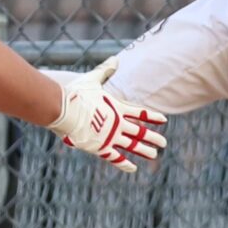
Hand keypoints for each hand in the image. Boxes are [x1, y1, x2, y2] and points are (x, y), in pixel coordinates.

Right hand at [51, 71, 165, 172]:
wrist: (63, 109)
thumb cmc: (75, 93)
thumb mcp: (92, 80)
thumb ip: (105, 71)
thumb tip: (115, 59)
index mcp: (117, 108)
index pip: (139, 113)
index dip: (151, 116)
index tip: (164, 120)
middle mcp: (117, 123)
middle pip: (139, 132)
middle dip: (152, 137)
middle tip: (164, 143)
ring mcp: (110, 136)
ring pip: (131, 145)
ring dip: (143, 150)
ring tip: (154, 154)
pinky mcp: (99, 146)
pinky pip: (115, 157)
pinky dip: (124, 163)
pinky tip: (133, 168)